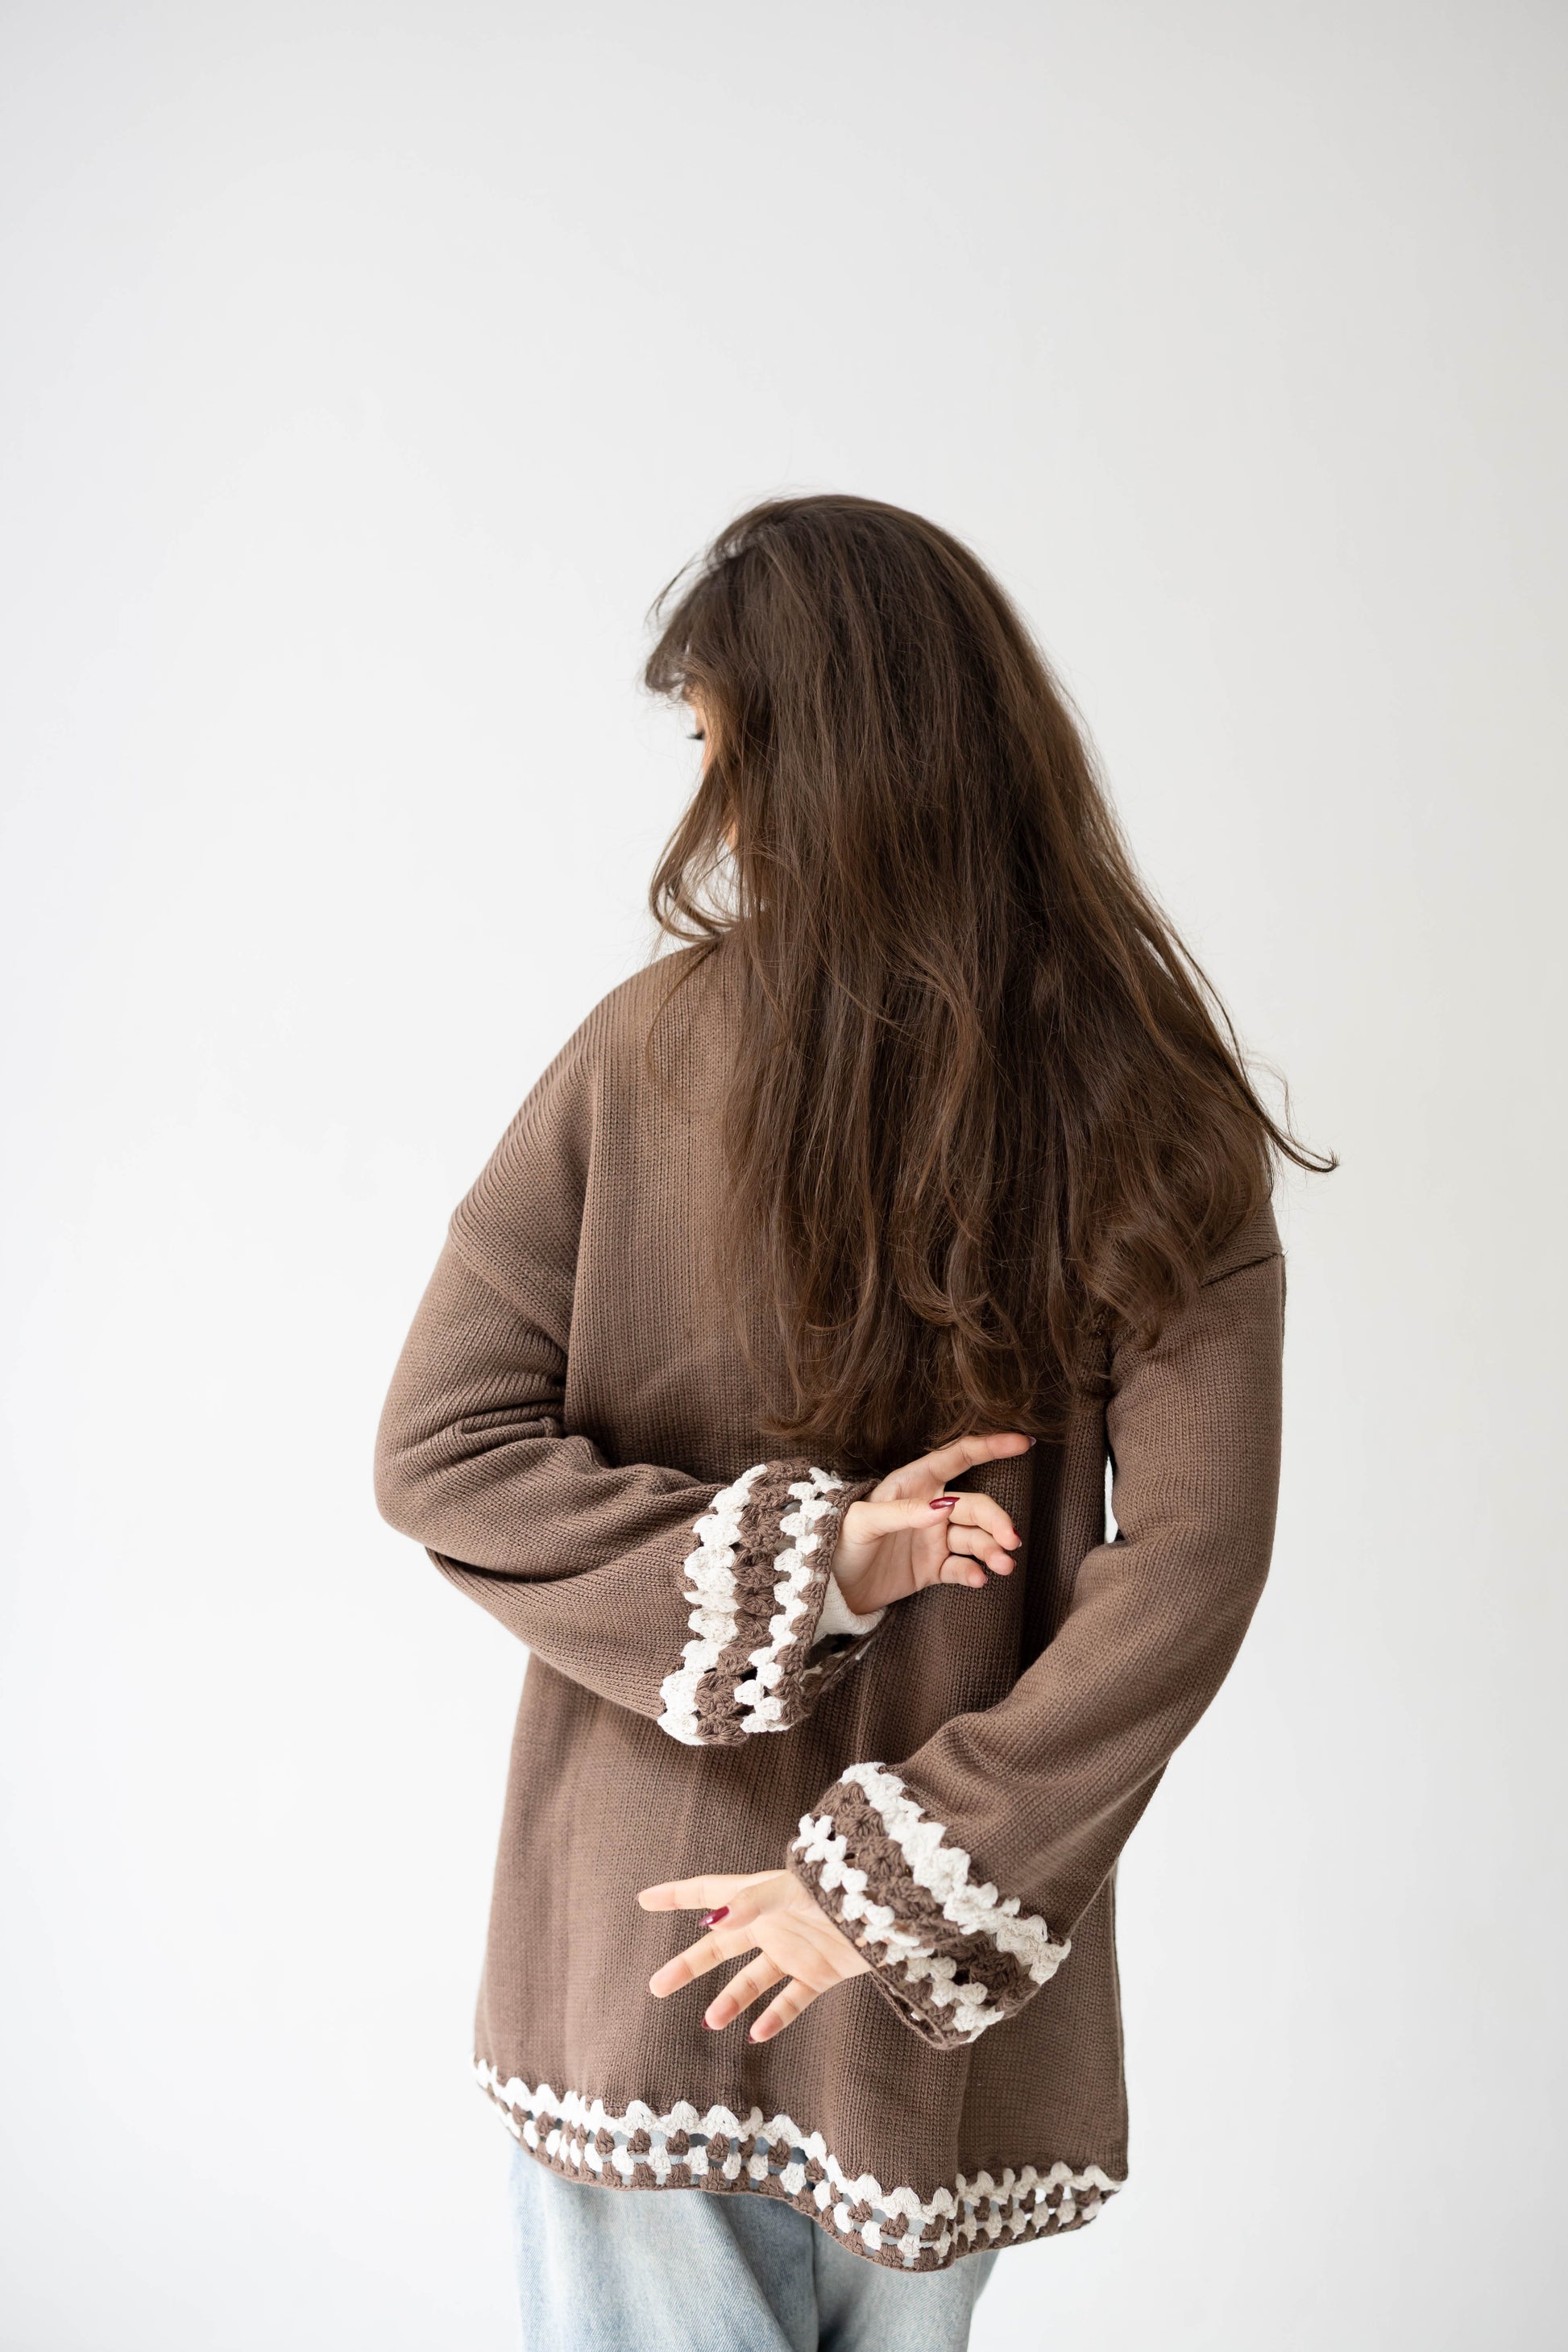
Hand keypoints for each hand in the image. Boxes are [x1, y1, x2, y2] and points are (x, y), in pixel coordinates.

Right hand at [639, 1869, 870, 2042]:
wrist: (890, 1913)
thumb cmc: (839, 1891)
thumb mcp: (793, 1891)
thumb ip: (752, 1904)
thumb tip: (709, 1923)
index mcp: (761, 1896)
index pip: (708, 1892)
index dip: (676, 1896)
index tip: (643, 1900)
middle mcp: (773, 1922)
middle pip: (721, 1946)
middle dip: (689, 1964)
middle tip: (656, 1986)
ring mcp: (796, 1949)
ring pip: (753, 1978)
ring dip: (731, 1999)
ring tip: (710, 2021)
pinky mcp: (820, 1973)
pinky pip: (791, 2000)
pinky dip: (775, 2017)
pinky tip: (757, 2034)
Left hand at [830, 1431, 1031, 1616]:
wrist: (831, 1588)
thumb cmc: (839, 1542)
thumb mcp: (863, 1522)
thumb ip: (902, 1512)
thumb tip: (943, 1507)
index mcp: (913, 1484)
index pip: (957, 1457)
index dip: (990, 1447)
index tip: (1022, 1443)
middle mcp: (929, 1508)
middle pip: (975, 1507)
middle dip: (996, 1521)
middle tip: (1011, 1541)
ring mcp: (934, 1539)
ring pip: (975, 1539)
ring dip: (993, 1550)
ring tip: (1003, 1566)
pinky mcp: (933, 1568)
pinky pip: (961, 1567)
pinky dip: (973, 1573)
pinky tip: (978, 1580)